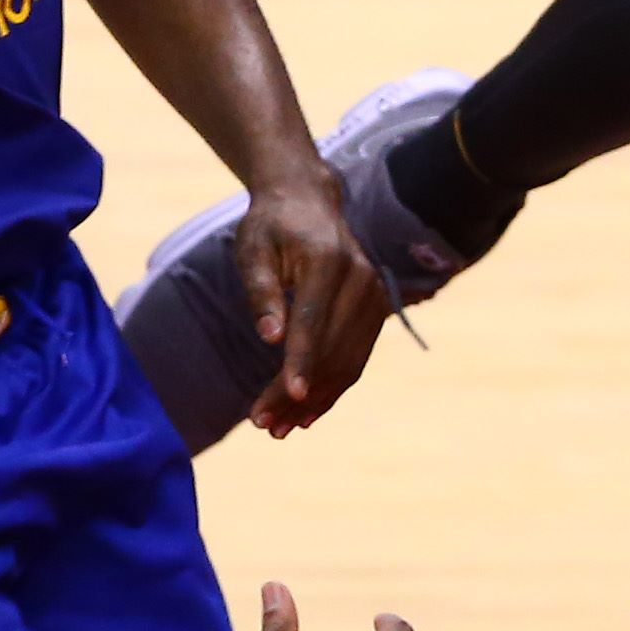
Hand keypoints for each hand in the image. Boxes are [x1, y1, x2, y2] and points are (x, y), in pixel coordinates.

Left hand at [229, 162, 390, 436]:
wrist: (308, 202)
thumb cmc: (271, 227)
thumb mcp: (253, 250)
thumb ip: (262, 292)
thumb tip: (271, 339)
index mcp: (328, 260)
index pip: (314, 321)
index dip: (300, 362)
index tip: (287, 399)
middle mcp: (360, 277)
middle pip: (331, 348)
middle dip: (298, 392)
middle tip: (263, 424)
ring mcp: (374, 294)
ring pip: (349, 360)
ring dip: (316, 399)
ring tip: (279, 428)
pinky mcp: (376, 309)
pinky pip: (357, 356)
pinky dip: (334, 387)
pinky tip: (308, 413)